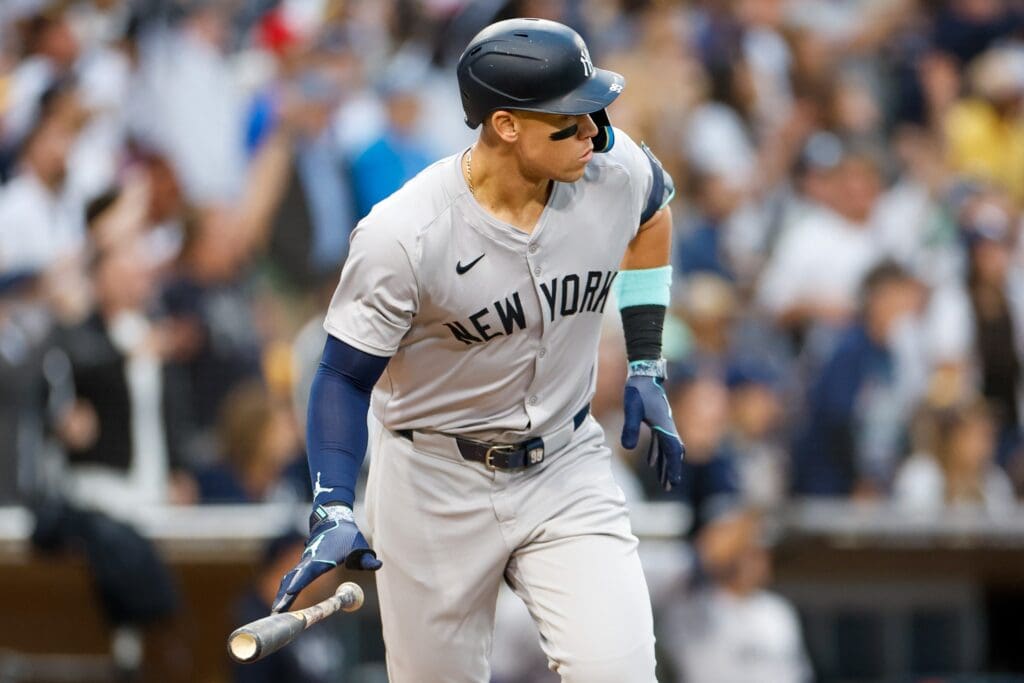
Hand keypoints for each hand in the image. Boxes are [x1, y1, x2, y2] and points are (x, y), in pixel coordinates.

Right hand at [272, 503, 380, 612]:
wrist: (332, 518)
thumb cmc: (347, 534)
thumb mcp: (360, 546)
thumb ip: (367, 558)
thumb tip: (378, 565)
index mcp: (322, 558)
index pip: (308, 573)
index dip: (298, 583)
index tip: (289, 594)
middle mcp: (309, 560)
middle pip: (293, 580)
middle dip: (284, 595)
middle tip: (277, 612)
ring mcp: (304, 561)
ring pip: (289, 578)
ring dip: (282, 594)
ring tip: (276, 611)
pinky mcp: (304, 563)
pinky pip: (292, 577)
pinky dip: (286, 588)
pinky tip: (281, 599)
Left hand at [620, 361, 684, 489]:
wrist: (643, 373)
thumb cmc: (638, 391)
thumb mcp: (631, 409)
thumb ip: (630, 428)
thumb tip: (627, 448)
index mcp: (664, 426)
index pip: (673, 451)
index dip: (674, 467)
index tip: (673, 483)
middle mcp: (668, 427)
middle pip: (673, 453)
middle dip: (672, 470)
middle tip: (668, 487)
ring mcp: (664, 424)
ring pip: (668, 449)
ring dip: (666, 464)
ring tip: (662, 480)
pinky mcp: (657, 421)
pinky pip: (661, 442)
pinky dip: (658, 454)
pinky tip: (651, 462)